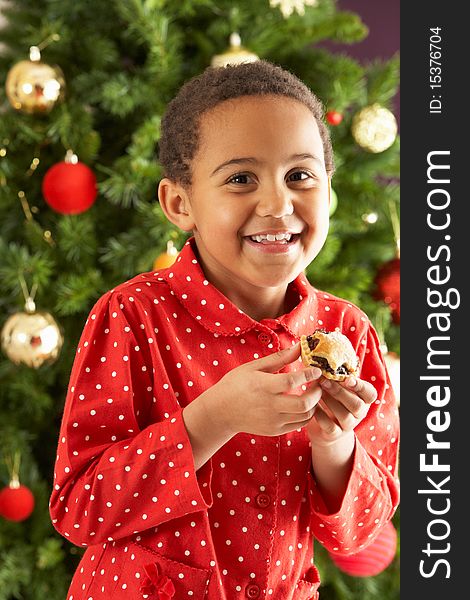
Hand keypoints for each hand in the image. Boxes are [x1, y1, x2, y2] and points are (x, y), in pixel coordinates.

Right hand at [203, 343, 322, 436]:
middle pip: (304, 403)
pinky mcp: (275, 431)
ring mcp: (272, 421)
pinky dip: (306, 414)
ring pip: (305, 416)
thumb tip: (299, 346)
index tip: (318, 369)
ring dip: (314, 404)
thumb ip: (279, 358)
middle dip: (317, 393)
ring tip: (313, 393)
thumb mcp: (253, 367)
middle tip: (319, 383)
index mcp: (263, 386)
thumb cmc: (236, 384)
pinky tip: (304, 404)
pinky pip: (299, 424)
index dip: (308, 374)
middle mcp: (269, 406)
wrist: (220, 412)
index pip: (292, 381)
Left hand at [305, 375, 377, 446]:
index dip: (361, 386)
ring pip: (344, 416)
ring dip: (330, 402)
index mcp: (363, 399)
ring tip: (317, 392)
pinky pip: (330, 427)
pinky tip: (312, 407)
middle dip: (340, 392)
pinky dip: (321, 416)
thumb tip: (322, 360)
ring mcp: (348, 426)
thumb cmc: (331, 400)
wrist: (324, 428)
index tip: (347, 379)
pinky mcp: (335, 435)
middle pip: (356, 405)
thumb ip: (337, 377)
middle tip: (324, 381)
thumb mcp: (338, 388)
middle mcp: (359, 413)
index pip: (370, 394)